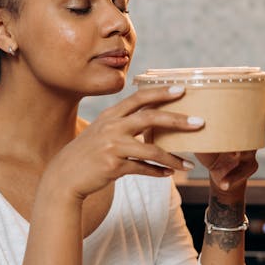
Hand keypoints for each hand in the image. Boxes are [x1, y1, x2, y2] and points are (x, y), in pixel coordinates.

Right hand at [44, 85, 203, 200]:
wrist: (64, 176)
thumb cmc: (87, 153)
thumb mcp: (101, 131)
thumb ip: (122, 123)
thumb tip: (152, 120)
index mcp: (111, 115)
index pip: (139, 98)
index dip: (161, 92)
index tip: (181, 89)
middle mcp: (112, 127)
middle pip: (150, 118)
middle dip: (177, 119)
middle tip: (199, 122)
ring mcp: (112, 147)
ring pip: (151, 149)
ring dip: (173, 157)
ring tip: (189, 164)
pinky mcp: (113, 166)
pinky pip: (143, 169)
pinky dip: (158, 172)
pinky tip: (170, 174)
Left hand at [194, 80, 264, 193]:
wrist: (219, 174)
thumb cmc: (210, 147)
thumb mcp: (202, 134)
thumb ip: (196, 121)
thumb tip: (180, 104)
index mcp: (237, 123)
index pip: (250, 105)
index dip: (263, 93)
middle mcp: (247, 135)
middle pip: (261, 122)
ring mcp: (248, 152)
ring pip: (255, 147)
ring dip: (254, 145)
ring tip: (256, 149)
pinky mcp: (245, 169)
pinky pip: (240, 173)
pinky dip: (230, 178)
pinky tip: (224, 182)